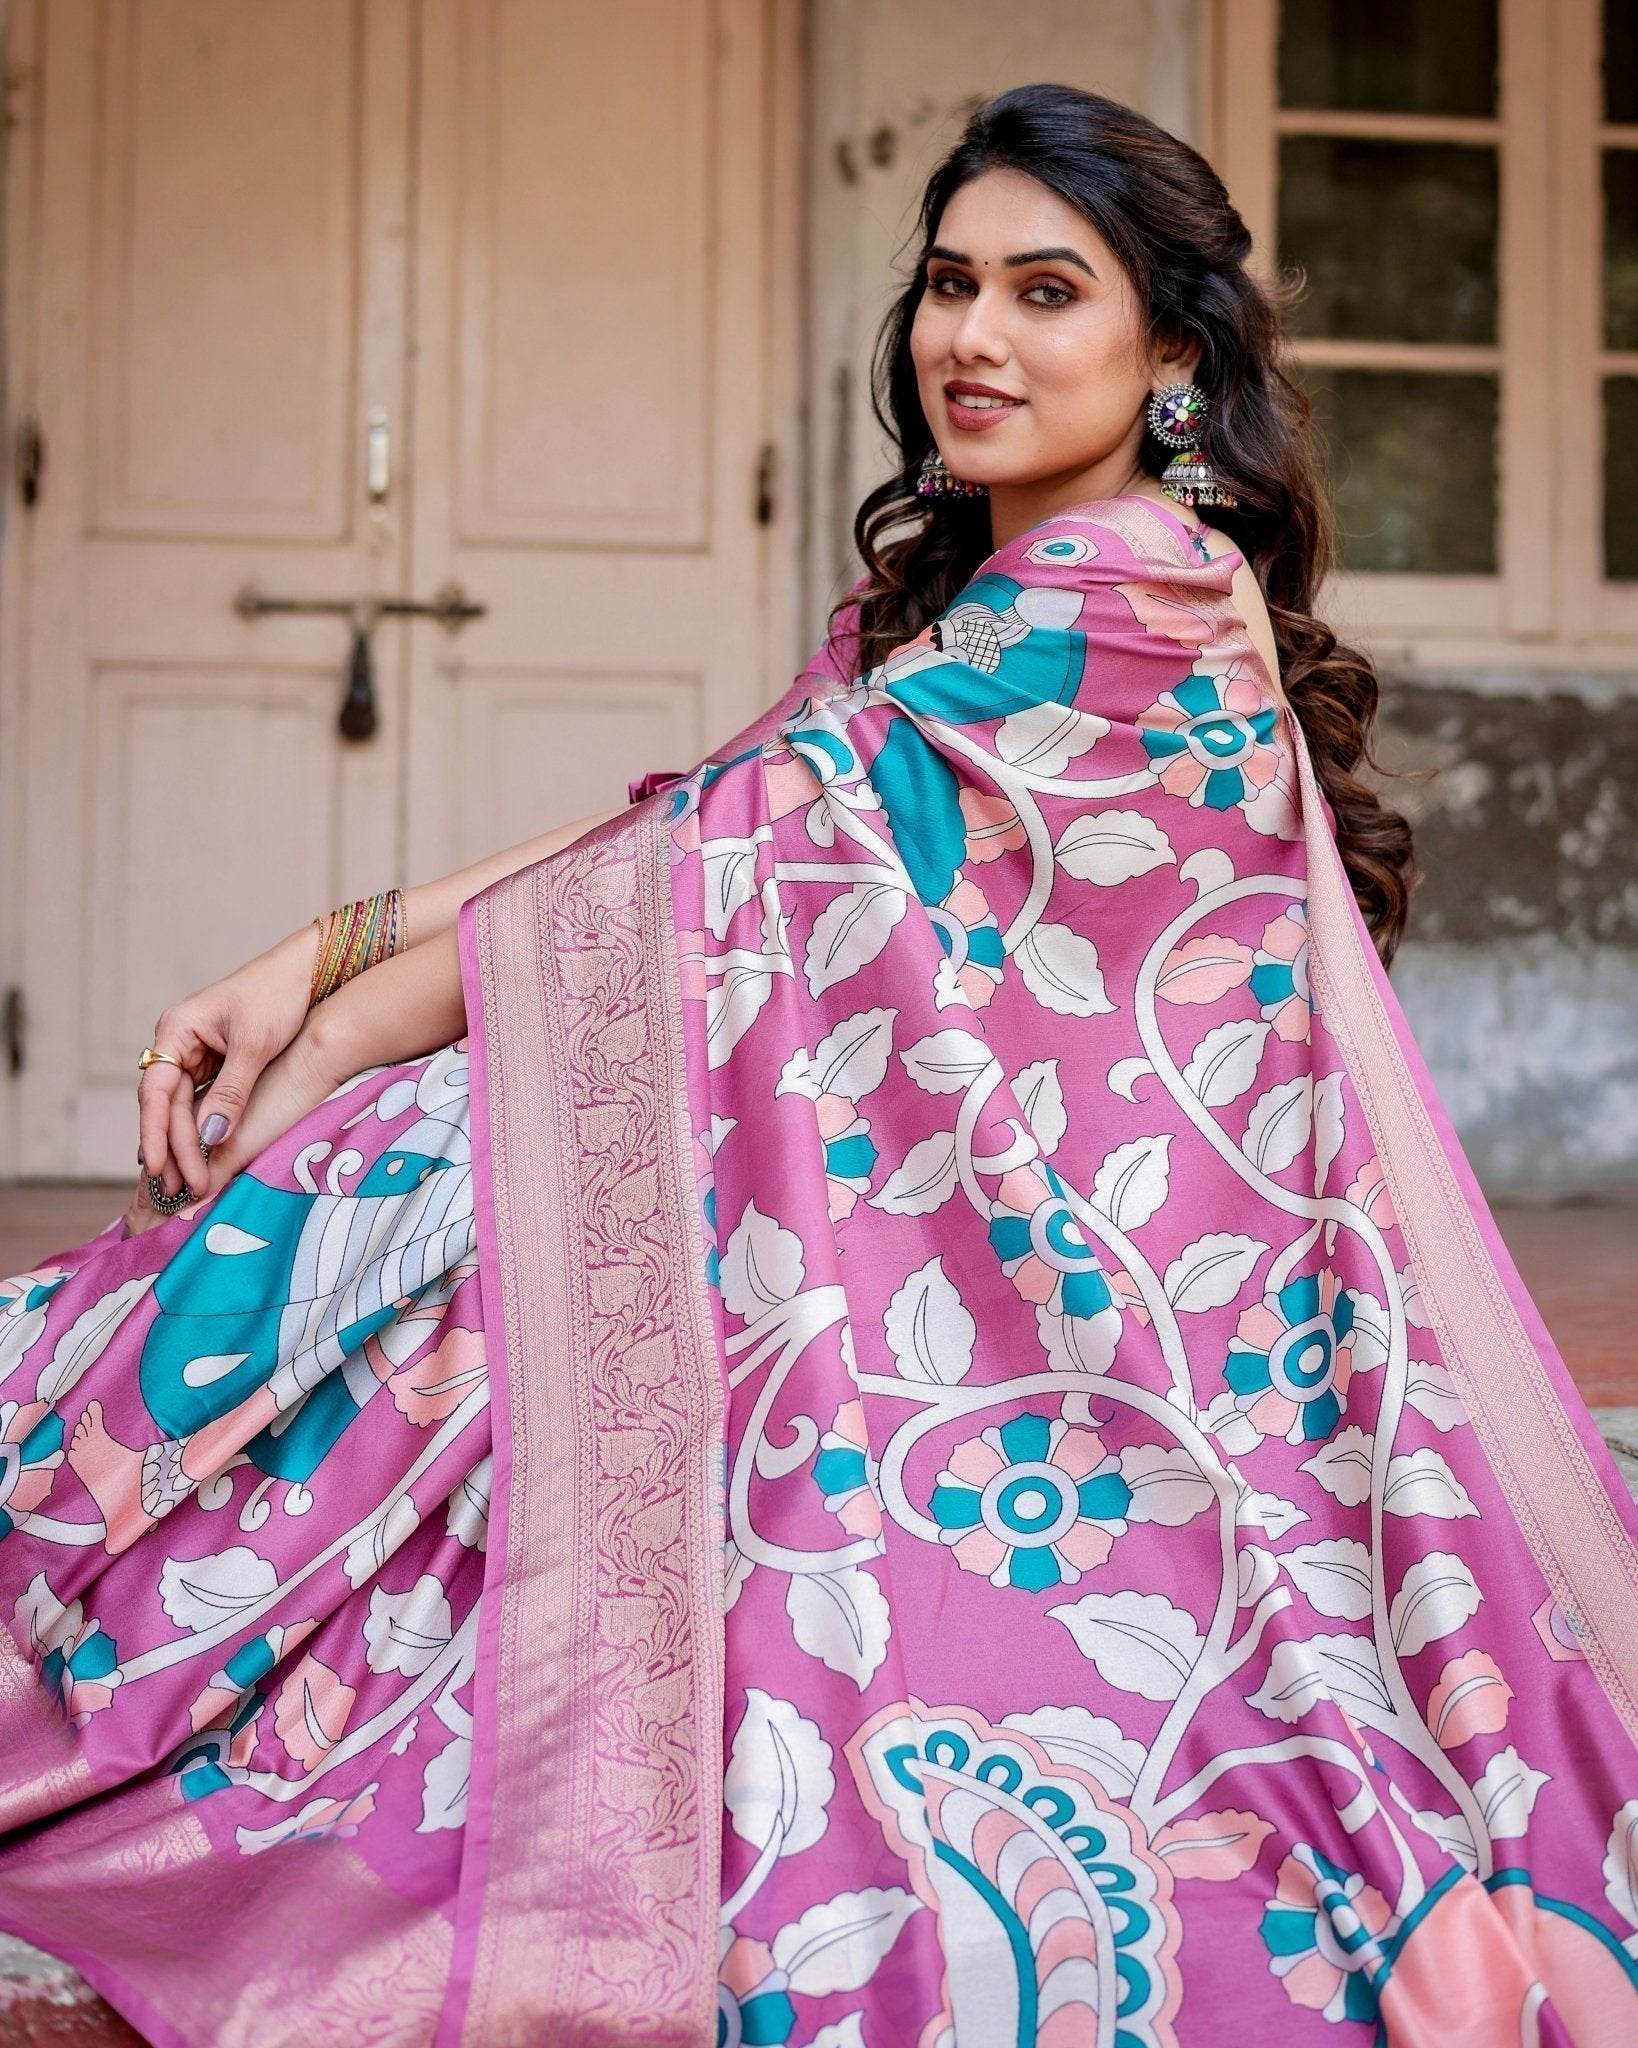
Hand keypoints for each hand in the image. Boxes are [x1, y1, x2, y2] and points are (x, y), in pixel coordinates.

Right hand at [125, 1009, 344, 1235]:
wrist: (307, 970)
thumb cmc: (278, 995)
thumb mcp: (255, 1045)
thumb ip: (231, 1092)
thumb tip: (209, 1138)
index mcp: (177, 1030)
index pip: (155, 1090)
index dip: (154, 1132)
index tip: (158, 1168)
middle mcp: (178, 1043)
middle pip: (165, 1105)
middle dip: (174, 1147)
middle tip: (183, 1188)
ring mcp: (196, 1054)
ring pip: (181, 1108)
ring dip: (186, 1144)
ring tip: (189, 1184)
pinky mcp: (217, 1064)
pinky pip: (201, 1103)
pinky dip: (203, 1130)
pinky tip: (202, 1159)